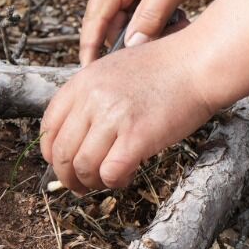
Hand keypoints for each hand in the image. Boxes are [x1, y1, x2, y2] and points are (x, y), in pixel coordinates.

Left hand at [39, 26, 215, 192]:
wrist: (199, 63)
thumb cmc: (166, 68)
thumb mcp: (116, 70)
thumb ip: (93, 97)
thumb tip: (79, 137)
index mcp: (83, 81)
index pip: (49, 128)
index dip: (52, 154)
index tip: (64, 164)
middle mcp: (93, 98)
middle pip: (62, 153)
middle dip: (69, 177)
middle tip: (82, 185)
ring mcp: (113, 117)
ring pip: (83, 168)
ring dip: (92, 183)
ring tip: (109, 179)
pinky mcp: (136, 136)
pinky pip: (111, 173)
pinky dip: (116, 181)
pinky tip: (129, 174)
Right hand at [79, 0, 245, 64]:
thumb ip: (149, 19)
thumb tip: (131, 48)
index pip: (94, 19)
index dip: (90, 48)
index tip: (90, 73)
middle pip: (107, 24)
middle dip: (130, 41)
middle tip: (160, 47)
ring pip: (121, 24)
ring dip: (144, 33)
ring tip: (176, 25)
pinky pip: (131, 17)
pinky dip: (149, 25)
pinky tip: (172, 20)